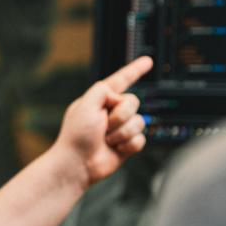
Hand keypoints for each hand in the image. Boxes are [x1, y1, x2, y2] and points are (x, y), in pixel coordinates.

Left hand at [53, 56, 152, 189]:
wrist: (78, 164)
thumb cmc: (76, 135)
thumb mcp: (85, 104)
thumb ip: (102, 91)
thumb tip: (118, 96)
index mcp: (100, 98)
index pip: (121, 80)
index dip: (135, 70)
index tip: (148, 61)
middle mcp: (112, 111)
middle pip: (133, 102)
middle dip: (120, 115)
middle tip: (103, 126)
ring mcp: (120, 128)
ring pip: (139, 122)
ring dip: (122, 132)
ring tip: (106, 140)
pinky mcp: (127, 144)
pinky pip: (141, 139)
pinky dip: (128, 145)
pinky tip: (115, 150)